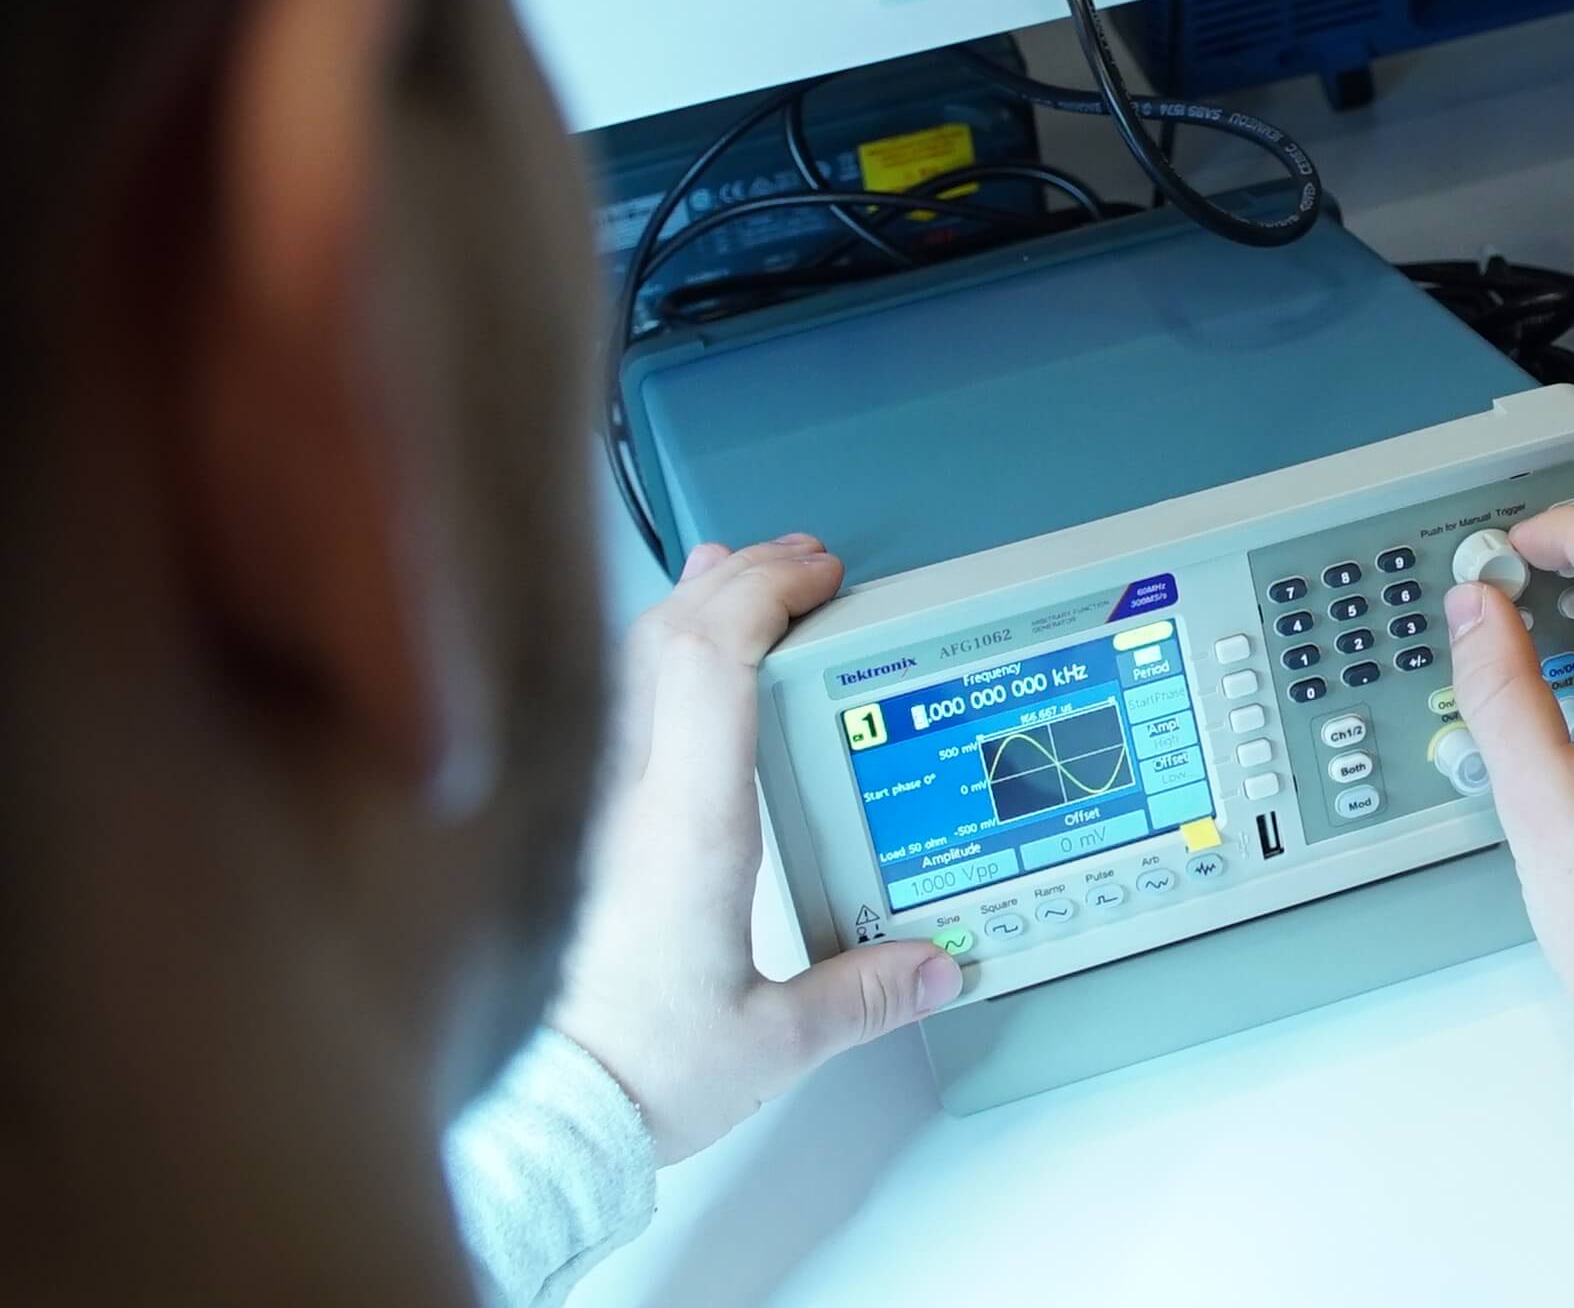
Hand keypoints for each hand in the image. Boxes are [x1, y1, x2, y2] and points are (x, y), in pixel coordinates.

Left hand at [551, 535, 962, 1162]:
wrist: (533, 1116)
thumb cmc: (629, 1074)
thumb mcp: (773, 1044)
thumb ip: (861, 996)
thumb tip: (933, 965)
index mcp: (689, 826)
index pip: (715, 660)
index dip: (767, 594)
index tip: (821, 578)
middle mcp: (629, 797)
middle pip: (671, 636)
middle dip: (741, 578)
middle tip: (804, 564)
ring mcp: (591, 806)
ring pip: (627, 662)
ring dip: (689, 609)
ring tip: (737, 580)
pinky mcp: (575, 829)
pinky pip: (609, 707)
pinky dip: (652, 663)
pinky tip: (673, 673)